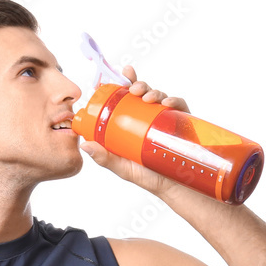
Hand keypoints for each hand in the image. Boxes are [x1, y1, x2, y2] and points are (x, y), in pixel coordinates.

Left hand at [80, 64, 189, 196]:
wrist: (174, 187)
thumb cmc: (147, 177)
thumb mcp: (122, 167)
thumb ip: (105, 158)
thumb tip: (84, 144)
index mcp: (132, 124)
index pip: (124, 100)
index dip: (119, 85)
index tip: (113, 78)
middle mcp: (148, 118)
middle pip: (141, 93)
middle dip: (137, 84)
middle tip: (133, 89)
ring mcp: (165, 119)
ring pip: (158, 97)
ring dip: (153, 91)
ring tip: (147, 97)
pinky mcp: (181, 123)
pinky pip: (178, 107)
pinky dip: (173, 101)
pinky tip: (167, 104)